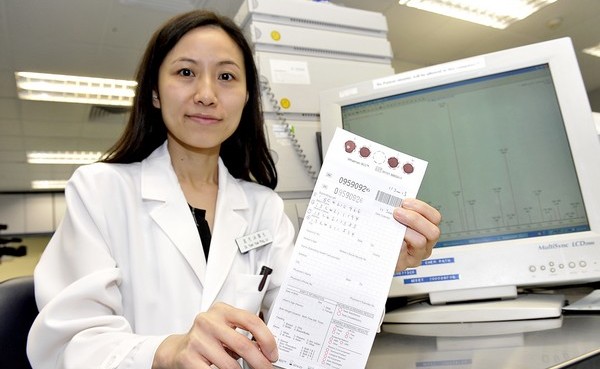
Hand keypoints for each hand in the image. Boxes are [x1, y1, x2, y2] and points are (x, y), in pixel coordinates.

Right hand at [152, 302, 277, 368]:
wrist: (177, 350)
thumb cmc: (207, 339)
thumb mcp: (226, 330)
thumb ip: (243, 334)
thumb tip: (266, 350)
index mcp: (221, 310)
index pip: (251, 321)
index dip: (267, 339)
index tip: (273, 354)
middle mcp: (208, 321)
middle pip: (243, 344)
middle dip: (260, 362)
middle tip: (267, 368)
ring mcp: (197, 339)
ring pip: (230, 364)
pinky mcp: (189, 357)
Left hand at [393, 198, 440, 271]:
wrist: (376, 255)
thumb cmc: (388, 235)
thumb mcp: (398, 220)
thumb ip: (400, 211)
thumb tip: (393, 198)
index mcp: (427, 231)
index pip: (434, 217)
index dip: (421, 208)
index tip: (405, 202)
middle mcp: (425, 245)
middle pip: (433, 231)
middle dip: (414, 219)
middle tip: (396, 212)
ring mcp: (416, 256)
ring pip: (420, 242)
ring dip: (406, 230)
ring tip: (392, 225)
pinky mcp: (403, 264)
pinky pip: (403, 254)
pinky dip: (395, 244)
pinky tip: (386, 238)